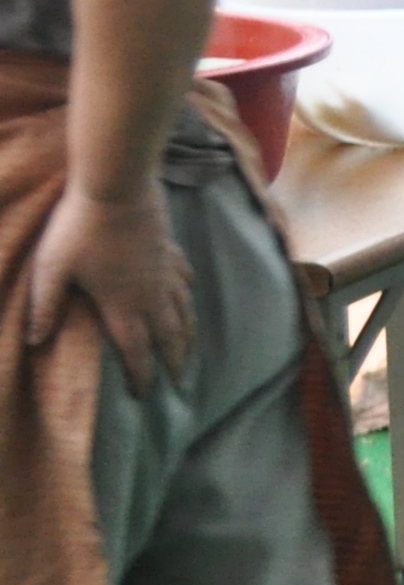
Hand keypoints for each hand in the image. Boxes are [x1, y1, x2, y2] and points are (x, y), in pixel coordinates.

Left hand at [22, 184, 192, 390]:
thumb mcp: (52, 268)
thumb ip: (45, 307)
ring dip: (186, 336)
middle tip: (177, 383)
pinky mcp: (170, 252)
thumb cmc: (79, 228)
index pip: (135, 351)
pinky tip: (186, 296)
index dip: (141, 377)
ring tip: (188, 350)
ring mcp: (165, 273)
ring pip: (183, 313)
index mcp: (122, 305)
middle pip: (168, 338)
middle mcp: (151, 296)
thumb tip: (34, 343)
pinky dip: (187, 295)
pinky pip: (184, 281)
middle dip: (173, 363)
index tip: (144, 396)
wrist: (117, 188)